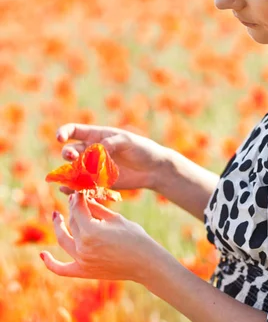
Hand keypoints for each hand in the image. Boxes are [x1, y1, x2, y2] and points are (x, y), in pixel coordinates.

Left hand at [40, 192, 163, 283]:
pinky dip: (50, 263)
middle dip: (72, 208)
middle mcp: (83, 246)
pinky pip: (61, 269)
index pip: (77, 209)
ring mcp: (81, 260)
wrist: (145, 263)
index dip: (77, 198)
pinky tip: (42, 255)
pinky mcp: (84, 272)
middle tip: (75, 200)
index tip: (79, 190)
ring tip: (57, 216)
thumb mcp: (115, 218)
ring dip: (59, 226)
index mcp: (91, 230)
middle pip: (72, 222)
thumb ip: (96, 208)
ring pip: (64, 239)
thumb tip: (84, 197)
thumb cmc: (135, 237)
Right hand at [56, 123, 170, 195]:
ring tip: (72, 177)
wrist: (154, 169)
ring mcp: (93, 168)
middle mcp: (91, 151)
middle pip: (70, 151)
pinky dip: (73, 188)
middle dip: (68, 153)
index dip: (64, 133)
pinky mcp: (99, 183)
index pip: (74, 131)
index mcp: (96, 135)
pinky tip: (67, 190)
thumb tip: (97, 149)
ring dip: (69, 172)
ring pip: (74, 170)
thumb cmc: (142, 149)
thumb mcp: (127, 140)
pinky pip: (82, 185)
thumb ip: (111, 142)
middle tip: (73, 157)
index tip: (60, 138)